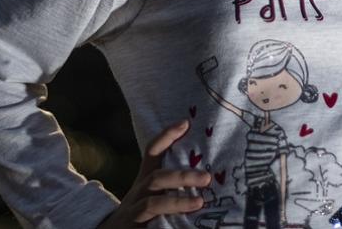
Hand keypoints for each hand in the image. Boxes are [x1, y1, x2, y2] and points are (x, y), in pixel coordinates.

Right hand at [95, 119, 211, 227]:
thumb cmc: (141, 212)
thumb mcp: (153, 193)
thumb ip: (172, 183)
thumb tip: (208, 173)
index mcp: (145, 180)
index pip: (152, 152)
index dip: (166, 136)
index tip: (185, 123)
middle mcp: (138, 193)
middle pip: (156, 179)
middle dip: (181, 177)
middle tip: (207, 178)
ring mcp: (134, 213)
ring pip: (151, 204)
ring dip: (176, 202)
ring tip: (199, 203)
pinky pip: (150, 227)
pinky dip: (165, 226)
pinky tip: (185, 226)